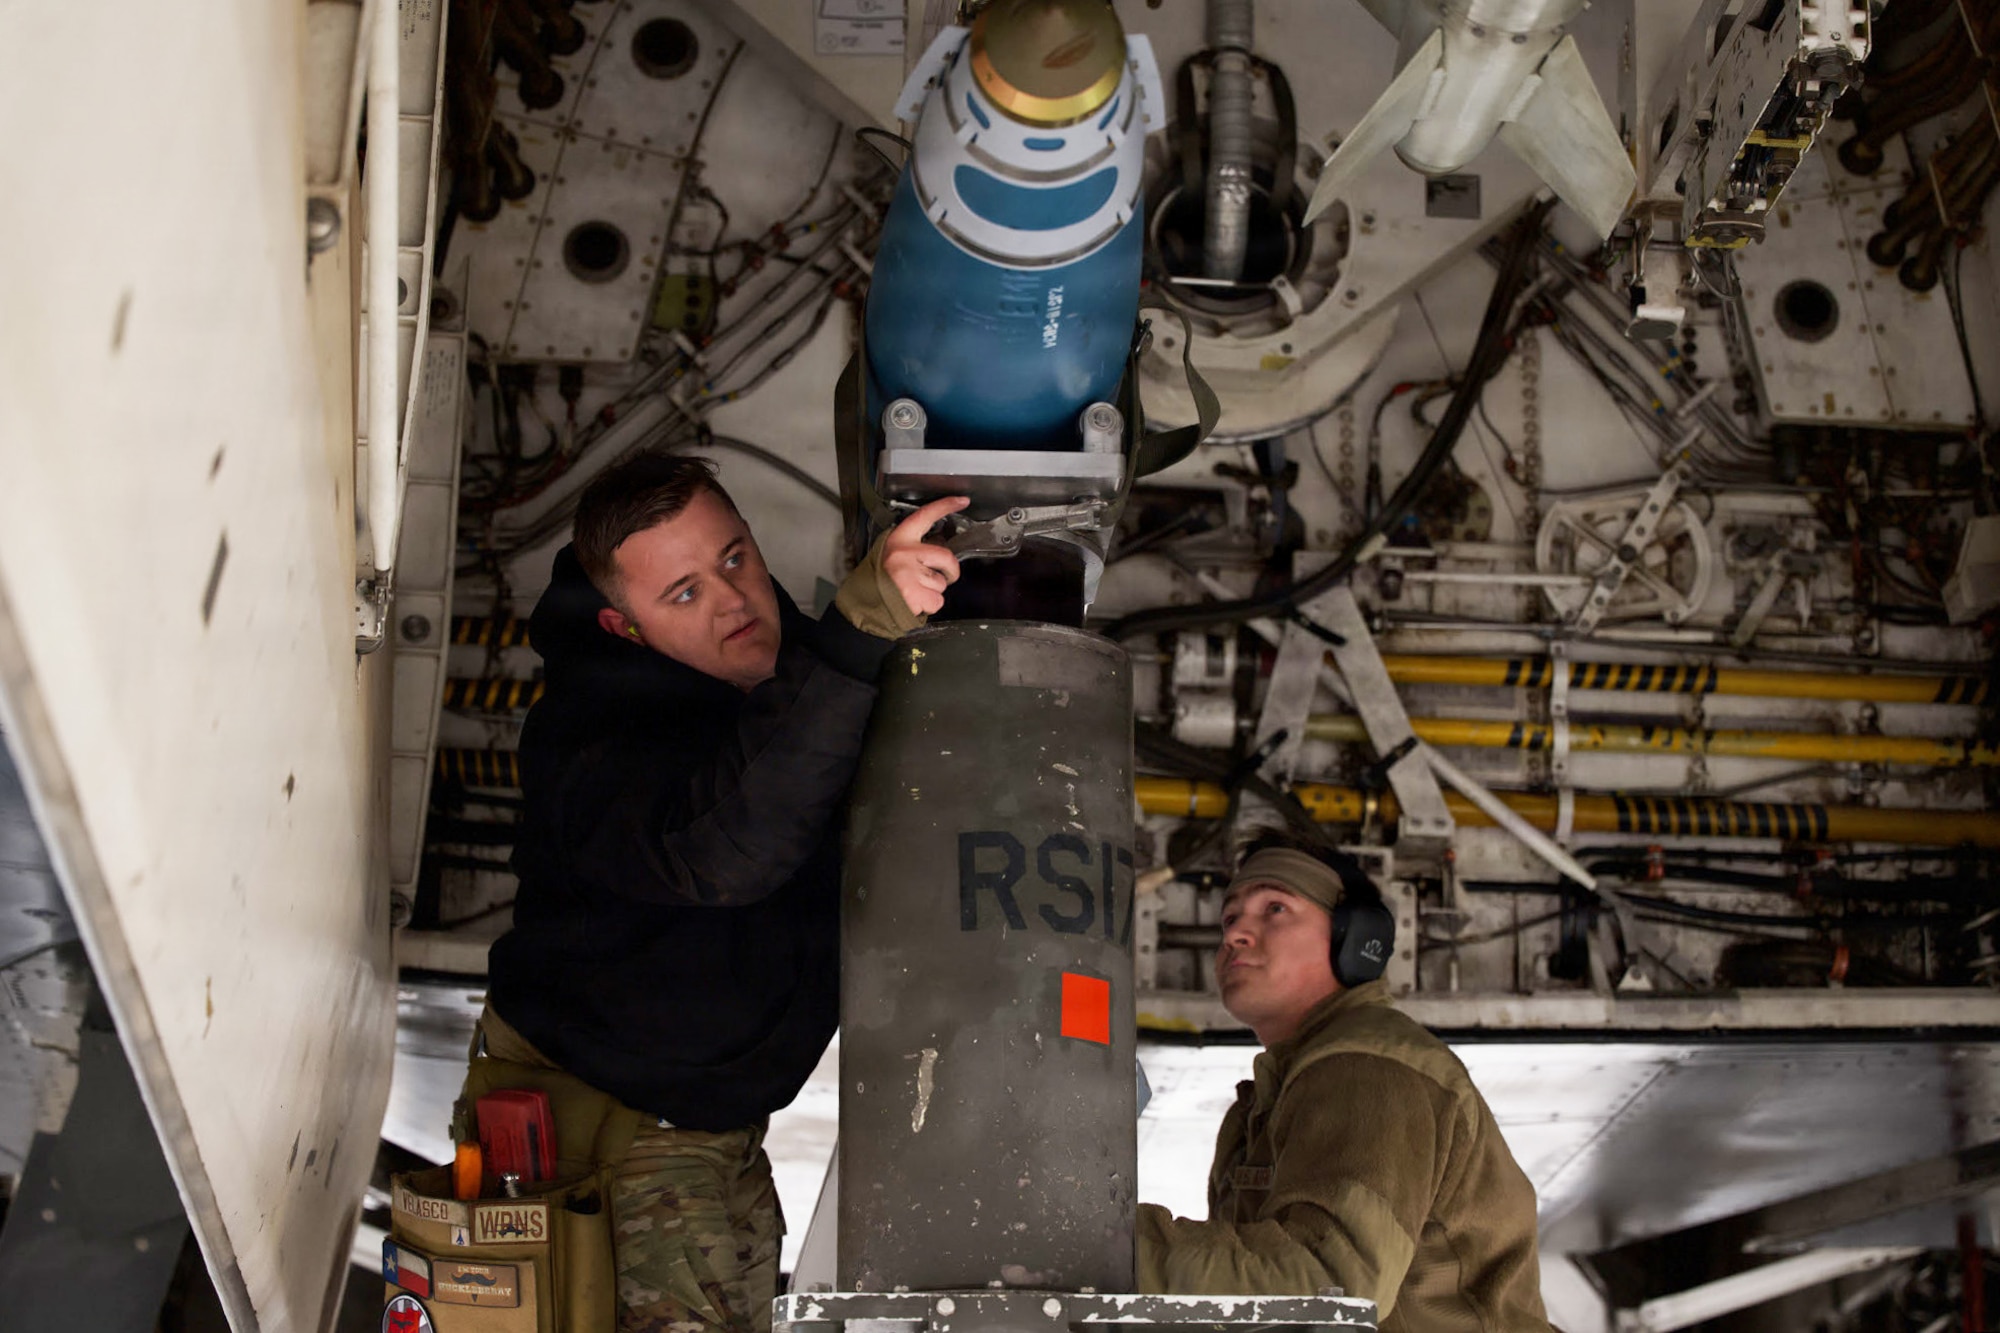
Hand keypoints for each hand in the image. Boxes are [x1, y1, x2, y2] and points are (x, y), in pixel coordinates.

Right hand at [881, 496, 968, 617]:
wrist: (865, 606)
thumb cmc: (877, 581)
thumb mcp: (890, 555)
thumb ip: (913, 549)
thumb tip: (938, 548)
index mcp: (899, 540)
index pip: (925, 516)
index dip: (945, 506)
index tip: (961, 500)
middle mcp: (905, 554)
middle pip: (947, 557)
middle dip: (950, 571)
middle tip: (944, 577)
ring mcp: (910, 574)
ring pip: (941, 583)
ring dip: (934, 591)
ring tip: (915, 591)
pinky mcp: (915, 594)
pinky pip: (937, 600)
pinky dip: (930, 605)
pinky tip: (916, 602)